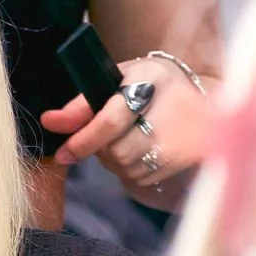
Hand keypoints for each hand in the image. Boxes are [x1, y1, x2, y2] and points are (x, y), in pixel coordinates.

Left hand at [40, 55, 212, 210]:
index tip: (62, 153)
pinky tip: (138, 148)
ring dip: (113, 159)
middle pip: (116, 150)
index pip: (110, 120)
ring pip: (126, 166)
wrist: (205, 100)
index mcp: (150, 81)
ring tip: (123, 137)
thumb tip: (50, 122)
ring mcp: (179, 142)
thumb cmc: (151, 84)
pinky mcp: (181, 162)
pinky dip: (129, 168)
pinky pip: (140, 176)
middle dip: (99, 148)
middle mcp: (169, 112)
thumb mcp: (119, 78)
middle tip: (101, 136)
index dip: (82, 140)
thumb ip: (84, 103)